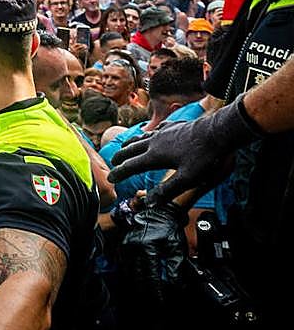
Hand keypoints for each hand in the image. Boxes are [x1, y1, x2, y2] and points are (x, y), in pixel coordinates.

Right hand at [109, 97, 256, 202]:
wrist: (217, 132)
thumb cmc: (204, 157)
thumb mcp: (187, 179)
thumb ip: (167, 191)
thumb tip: (150, 203)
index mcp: (154, 156)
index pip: (130, 166)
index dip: (119, 173)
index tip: (111, 179)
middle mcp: (154, 142)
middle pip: (130, 149)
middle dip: (120, 156)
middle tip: (113, 161)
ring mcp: (163, 132)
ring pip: (140, 137)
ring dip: (130, 143)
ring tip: (124, 147)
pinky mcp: (173, 126)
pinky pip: (156, 129)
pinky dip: (149, 133)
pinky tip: (153, 133)